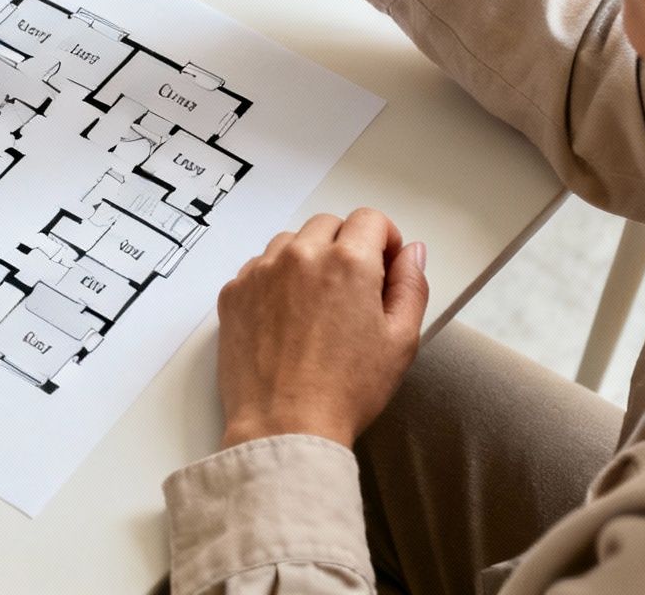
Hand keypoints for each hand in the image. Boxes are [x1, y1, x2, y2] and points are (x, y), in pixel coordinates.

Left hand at [216, 208, 428, 448]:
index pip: (369, 219)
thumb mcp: (401, 340)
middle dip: (346, 246)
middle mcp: (300, 256)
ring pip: (290, 243)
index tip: (384, 265)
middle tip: (353, 290)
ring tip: (317, 307)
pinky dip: (274, 281)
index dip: (384, 241)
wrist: (285, 424)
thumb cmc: (346, 389)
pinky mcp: (233, 292)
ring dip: (307, 260)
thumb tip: (411, 252)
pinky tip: (286, 319)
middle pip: (328, 225)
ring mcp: (261, 272)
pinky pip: (258, 268)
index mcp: (348, 262)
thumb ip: (411, 286)